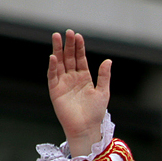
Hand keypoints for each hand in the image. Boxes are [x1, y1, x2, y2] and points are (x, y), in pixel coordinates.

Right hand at [47, 30, 110, 156]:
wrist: (87, 128)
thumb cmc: (96, 112)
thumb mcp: (103, 92)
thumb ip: (104, 76)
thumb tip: (108, 60)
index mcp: (84, 77)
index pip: (80, 58)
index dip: (79, 47)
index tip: (78, 36)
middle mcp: (72, 78)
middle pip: (69, 57)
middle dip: (68, 45)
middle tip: (67, 32)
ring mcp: (63, 83)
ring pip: (59, 63)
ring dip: (57, 50)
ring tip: (56, 37)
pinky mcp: (55, 90)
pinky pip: (53, 76)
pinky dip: (53, 67)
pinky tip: (53, 57)